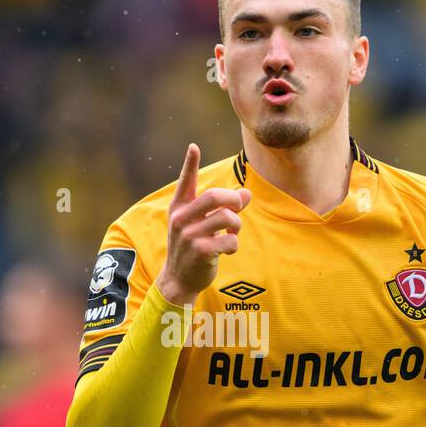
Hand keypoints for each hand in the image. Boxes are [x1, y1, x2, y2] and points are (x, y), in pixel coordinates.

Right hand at [155, 143, 250, 304]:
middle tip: (237, 207)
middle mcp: (181, 219)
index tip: (194, 147)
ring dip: (236, 226)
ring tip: (231, 234)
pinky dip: (234, 245)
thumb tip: (247, 193)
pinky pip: (230, 241)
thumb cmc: (193, 247)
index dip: (190, 164)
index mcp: (179, 208)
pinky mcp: (200, 252)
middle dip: (233, 200)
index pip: (185, 182)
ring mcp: (189, 236)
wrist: (179, 279)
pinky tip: (226, 250)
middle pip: (214, 196)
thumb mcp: (203, 225)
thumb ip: (223, 208)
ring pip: (227, 218)